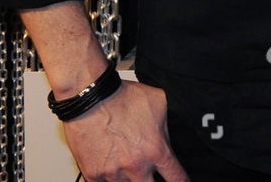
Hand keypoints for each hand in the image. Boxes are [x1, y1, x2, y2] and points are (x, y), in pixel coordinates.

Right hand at [64, 79, 187, 180]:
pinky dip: (110, 181)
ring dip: (131, 180)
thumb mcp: (158, 103)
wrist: (90, 99)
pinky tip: (113, 173)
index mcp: (156, 150)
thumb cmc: (121, 98)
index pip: (176, 178)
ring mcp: (113, 173)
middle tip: (151, 175)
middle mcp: (136, 165)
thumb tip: (170, 135)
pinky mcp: (93, 174)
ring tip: (129, 167)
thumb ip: (167, 125)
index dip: (181, 181)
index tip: (180, 181)